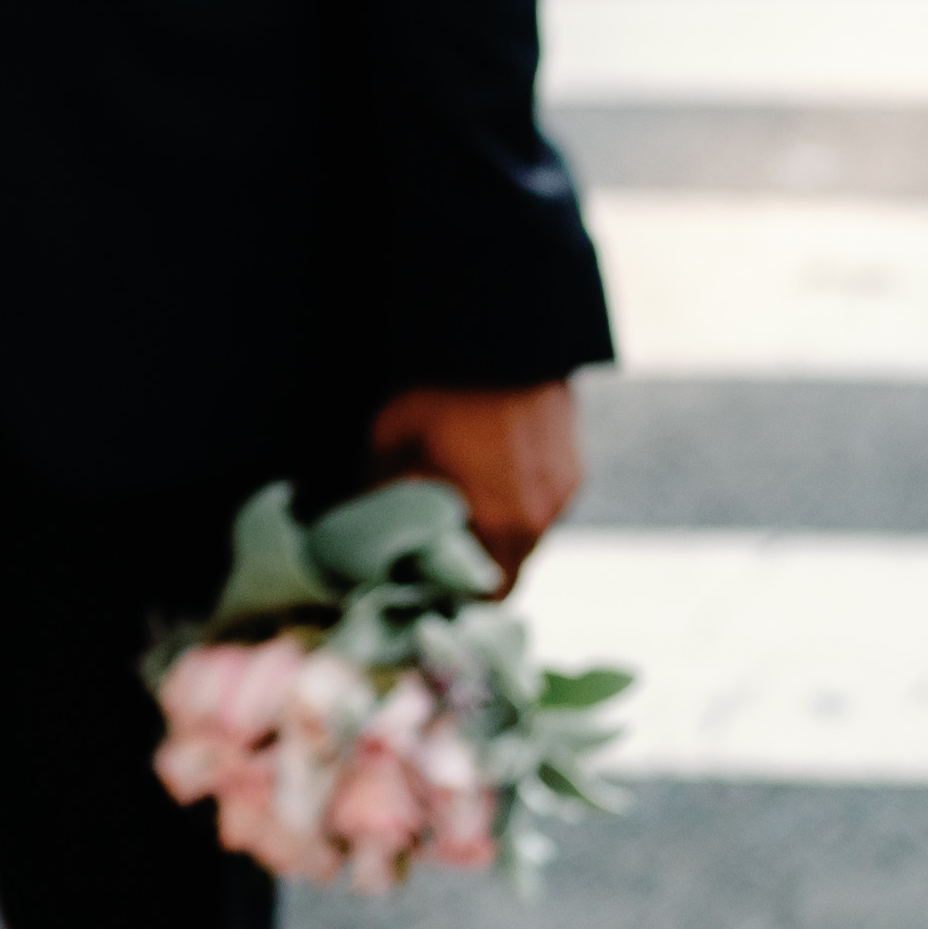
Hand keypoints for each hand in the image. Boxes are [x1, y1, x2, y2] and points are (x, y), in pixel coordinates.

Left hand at [367, 378, 581, 585]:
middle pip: (509, 570)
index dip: (457, 599)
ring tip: (463, 503)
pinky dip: (518, 501)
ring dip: (498, 532)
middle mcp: (541, 517)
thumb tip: (353, 538)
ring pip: (528, 538)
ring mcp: (563, 491)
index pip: (487, 599)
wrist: (498, 330)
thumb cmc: (437, 388)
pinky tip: (490, 472)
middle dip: (475, 567)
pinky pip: (544, 504)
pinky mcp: (574, 466)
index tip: (429, 587)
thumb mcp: (389, 445)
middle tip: (437, 545)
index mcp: (499, 524)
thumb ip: (378, 502)